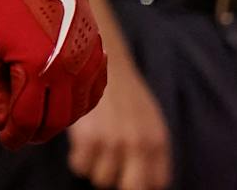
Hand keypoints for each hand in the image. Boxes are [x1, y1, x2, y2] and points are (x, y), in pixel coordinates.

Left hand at [0, 0, 107, 148]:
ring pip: (76, 112)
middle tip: (17, 130)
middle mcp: (66, 69)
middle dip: (33, 131)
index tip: (5, 138)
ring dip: (55, 119)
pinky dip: (78, 104)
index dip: (13, 135)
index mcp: (35, 68)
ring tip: (36, 115)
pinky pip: (93, 93)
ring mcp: (86, 61)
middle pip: (53, 122)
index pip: (26, 120)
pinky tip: (62, 100)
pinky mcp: (97, 52)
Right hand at [67, 54, 171, 189]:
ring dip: (95, 166)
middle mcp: (139, 145)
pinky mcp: (88, 138)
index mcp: (157, 142)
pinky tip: (83, 140)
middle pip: (131, 189)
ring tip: (96, 145)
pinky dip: (79, 157)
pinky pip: (80, 167)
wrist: (100, 60)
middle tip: (110, 167)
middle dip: (119, 182)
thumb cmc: (124, 94)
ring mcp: (113, 142)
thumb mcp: (149, 121)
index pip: (157, 184)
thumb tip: (149, 184)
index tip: (128, 176)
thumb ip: (152, 153)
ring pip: (101, 180)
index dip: (141, 183)